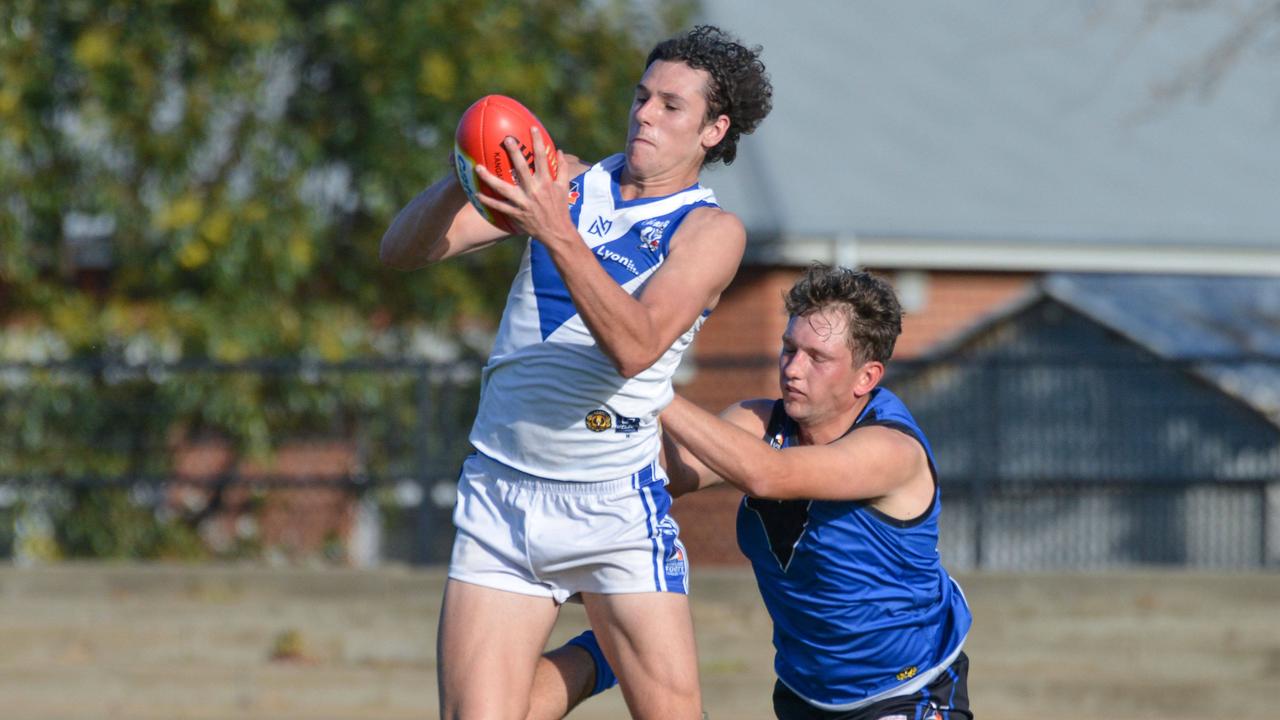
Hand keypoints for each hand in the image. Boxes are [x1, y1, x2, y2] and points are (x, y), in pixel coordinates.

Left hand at [474, 127, 575, 242]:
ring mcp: (524, 203)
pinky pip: (499, 206)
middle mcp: (534, 190)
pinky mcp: (517, 214)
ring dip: (489, 178)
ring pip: (504, 188)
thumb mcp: (564, 188)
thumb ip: (562, 169)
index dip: (538, 142)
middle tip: (506, 139)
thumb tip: (560, 151)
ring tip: (477, 168)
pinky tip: (477, 194)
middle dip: (514, 152)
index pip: (543, 158)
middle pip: (522, 168)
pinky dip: (488, 201)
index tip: (532, 128)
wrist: (557, 233)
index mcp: (546, 182)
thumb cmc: (561, 209)